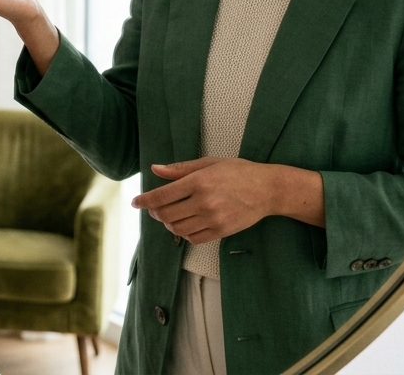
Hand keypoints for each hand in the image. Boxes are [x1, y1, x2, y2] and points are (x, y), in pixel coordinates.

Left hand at [131, 158, 278, 243]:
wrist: (268, 189)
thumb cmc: (239, 172)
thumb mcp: (209, 163)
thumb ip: (180, 168)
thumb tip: (155, 169)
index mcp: (198, 181)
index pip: (161, 196)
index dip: (144, 201)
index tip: (136, 202)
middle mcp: (203, 202)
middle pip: (166, 214)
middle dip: (155, 212)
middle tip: (155, 208)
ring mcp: (213, 219)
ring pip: (177, 229)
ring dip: (169, 224)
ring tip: (171, 216)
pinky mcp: (221, 231)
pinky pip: (194, 239)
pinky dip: (185, 234)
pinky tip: (187, 224)